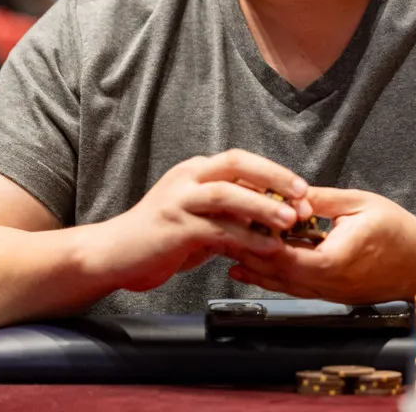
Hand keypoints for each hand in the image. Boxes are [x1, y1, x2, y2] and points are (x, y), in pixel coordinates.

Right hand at [85, 149, 312, 292]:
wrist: (114, 254)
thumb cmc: (160, 238)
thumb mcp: (201, 220)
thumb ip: (230, 215)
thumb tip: (270, 219)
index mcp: (196, 171)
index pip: (241, 160)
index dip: (274, 172)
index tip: (301, 189)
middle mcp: (188, 178)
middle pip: (236, 164)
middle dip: (273, 177)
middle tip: (302, 195)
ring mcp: (179, 200)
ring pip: (227, 193)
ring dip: (262, 206)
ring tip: (289, 220)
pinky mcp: (174, 226)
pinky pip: (217, 228)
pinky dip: (246, 238)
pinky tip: (267, 247)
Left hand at [225, 187, 415, 302]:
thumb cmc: (400, 232)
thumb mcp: (360, 204)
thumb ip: (321, 200)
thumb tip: (289, 193)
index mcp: (333, 260)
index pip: (283, 254)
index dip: (258, 240)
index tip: (239, 222)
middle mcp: (329, 284)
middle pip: (277, 274)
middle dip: (250, 256)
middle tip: (224, 239)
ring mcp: (332, 294)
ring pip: (285, 285)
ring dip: (258, 271)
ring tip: (231, 256)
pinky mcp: (336, 295)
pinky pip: (299, 288)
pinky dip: (277, 278)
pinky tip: (260, 271)